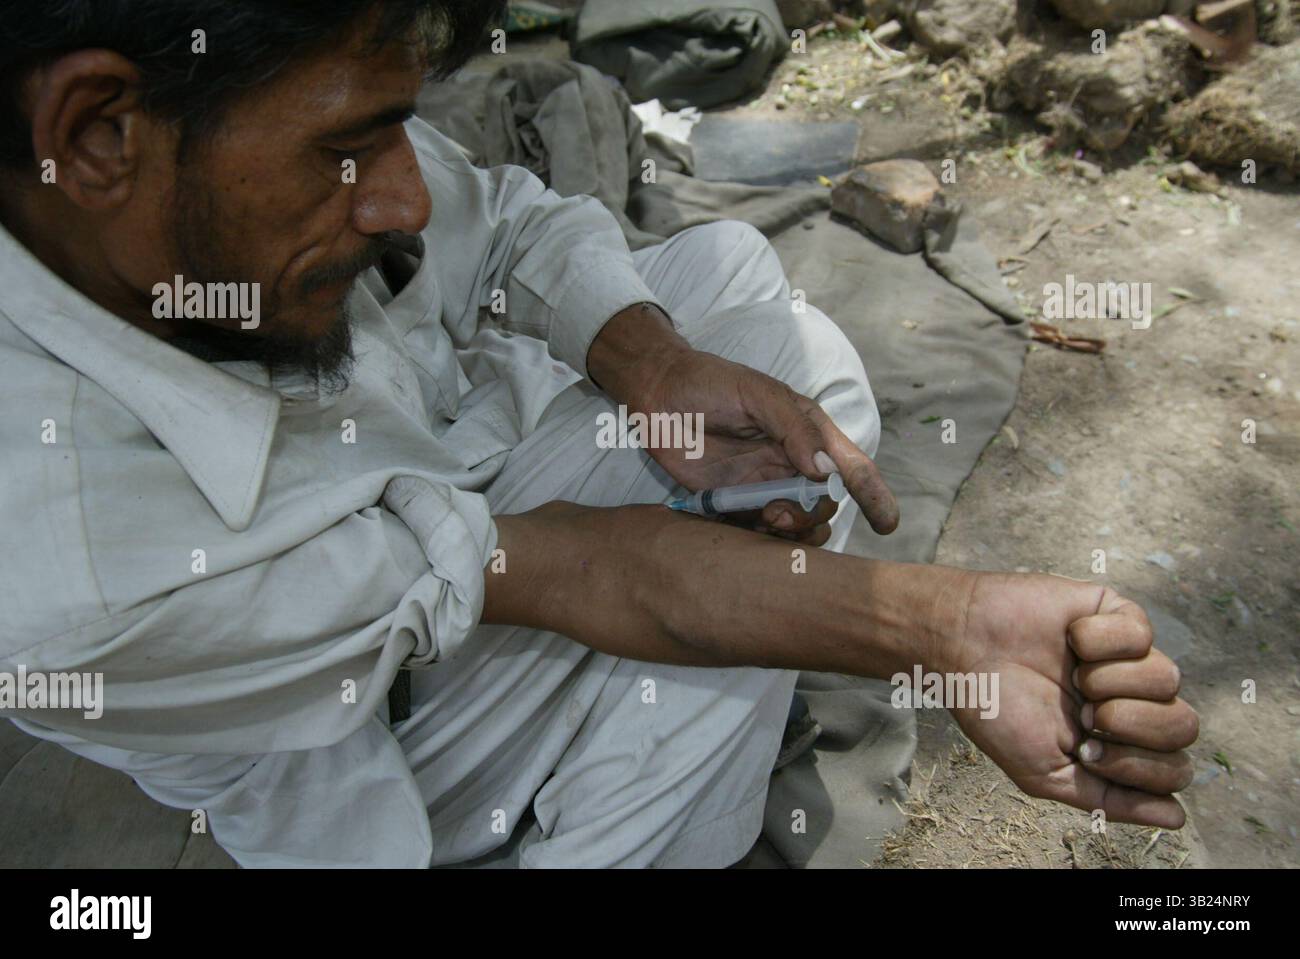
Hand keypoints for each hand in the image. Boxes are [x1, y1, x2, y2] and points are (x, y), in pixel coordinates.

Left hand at [626, 345, 898, 543]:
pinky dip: (757, 539)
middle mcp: (790, 464)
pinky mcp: (730, 503)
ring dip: (789, 532)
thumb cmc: (711, 382)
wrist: (656, 392)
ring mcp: (761, 485)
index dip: (874, 495)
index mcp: (807, 434)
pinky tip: (743, 526)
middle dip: (812, 516)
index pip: (851, 467)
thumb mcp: (757, 393)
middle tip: (778, 512)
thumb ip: (793, 428)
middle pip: (822, 505)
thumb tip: (825, 470)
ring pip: (794, 524)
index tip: (887, 523)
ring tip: (765, 520)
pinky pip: (755, 532)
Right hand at [944, 571, 1197, 827]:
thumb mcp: (1046, 775)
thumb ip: (1109, 801)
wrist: (960, 649)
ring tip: (1073, 676)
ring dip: (1110, 682)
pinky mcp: (1116, 614)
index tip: (1086, 751)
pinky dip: (1100, 641)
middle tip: (1083, 714)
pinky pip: (1142, 634)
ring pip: (1169, 680)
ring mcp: (1129, 657)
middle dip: (1129, 726)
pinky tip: (1070, 639)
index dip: (1136, 766)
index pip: (1175, 768)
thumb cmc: (996, 712)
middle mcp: (1134, 700)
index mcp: (1122, 743)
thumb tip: (1177, 818)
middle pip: (1184, 726)